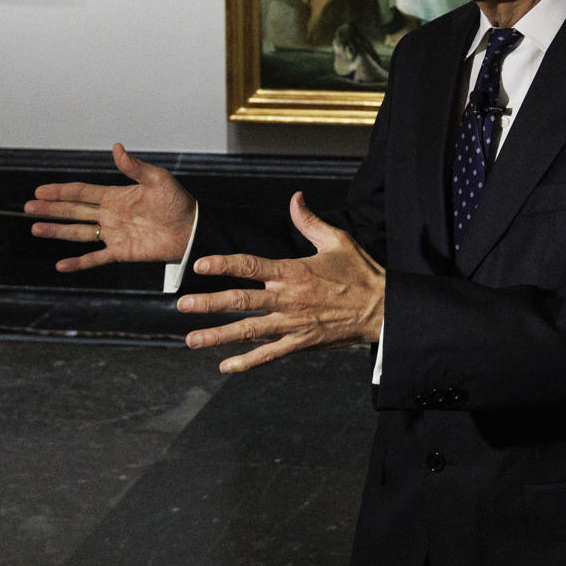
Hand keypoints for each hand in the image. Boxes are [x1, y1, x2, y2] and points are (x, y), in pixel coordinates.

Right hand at [26, 143, 195, 272]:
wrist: (192, 229)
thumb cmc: (178, 202)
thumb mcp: (158, 180)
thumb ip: (135, 167)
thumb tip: (117, 148)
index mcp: (116, 196)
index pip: (82, 192)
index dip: (60, 191)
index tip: (40, 191)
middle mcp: (110, 214)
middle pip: (74, 211)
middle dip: (51, 209)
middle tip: (27, 207)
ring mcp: (114, 234)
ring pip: (78, 233)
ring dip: (57, 231)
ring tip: (35, 228)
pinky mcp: (121, 252)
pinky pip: (96, 258)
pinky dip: (78, 263)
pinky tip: (61, 265)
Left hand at [177, 192, 383, 374]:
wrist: (382, 309)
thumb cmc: (360, 273)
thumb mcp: (337, 240)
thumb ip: (310, 222)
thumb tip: (295, 198)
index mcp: (294, 271)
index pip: (251, 266)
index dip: (224, 265)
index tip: (200, 265)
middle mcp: (289, 299)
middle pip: (241, 301)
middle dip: (209, 303)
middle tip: (183, 306)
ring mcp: (293, 324)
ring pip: (249, 331)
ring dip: (218, 336)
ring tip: (191, 340)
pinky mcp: (301, 343)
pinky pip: (269, 355)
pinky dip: (246, 362)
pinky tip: (225, 367)